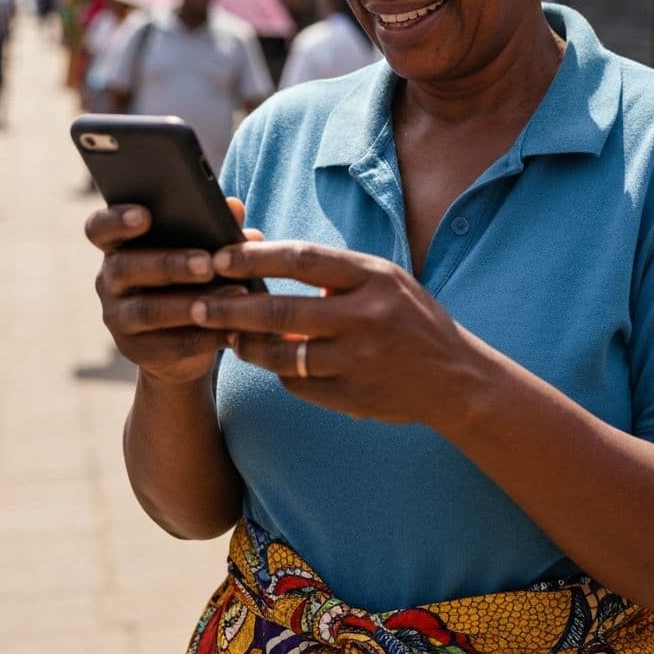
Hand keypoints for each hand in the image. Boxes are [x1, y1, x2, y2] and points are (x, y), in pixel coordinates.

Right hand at [85, 198, 261, 384]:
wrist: (182, 345)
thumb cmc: (190, 280)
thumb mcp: (200, 251)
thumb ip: (213, 228)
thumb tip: (235, 207)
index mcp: (119, 246)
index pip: (100, 228)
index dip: (116, 219)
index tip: (145, 215)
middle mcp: (108, 280)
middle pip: (126, 267)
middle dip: (169, 264)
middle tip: (207, 265)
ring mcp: (117, 318)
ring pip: (147, 310)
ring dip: (189, 304)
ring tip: (230, 296)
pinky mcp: (136, 351)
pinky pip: (169, 345)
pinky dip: (204, 337)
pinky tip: (232, 329)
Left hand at [187, 240, 477, 424]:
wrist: (457, 380)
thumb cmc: (412, 320)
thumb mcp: (386, 280)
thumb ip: (335, 272)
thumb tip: (267, 257)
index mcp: (374, 277)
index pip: (302, 258)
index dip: (256, 257)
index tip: (220, 257)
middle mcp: (365, 316)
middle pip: (281, 310)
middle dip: (231, 307)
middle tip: (196, 304)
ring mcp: (358, 360)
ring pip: (281, 354)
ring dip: (246, 345)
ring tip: (226, 335)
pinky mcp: (351, 396)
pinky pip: (297, 384)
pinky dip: (277, 372)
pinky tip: (267, 362)